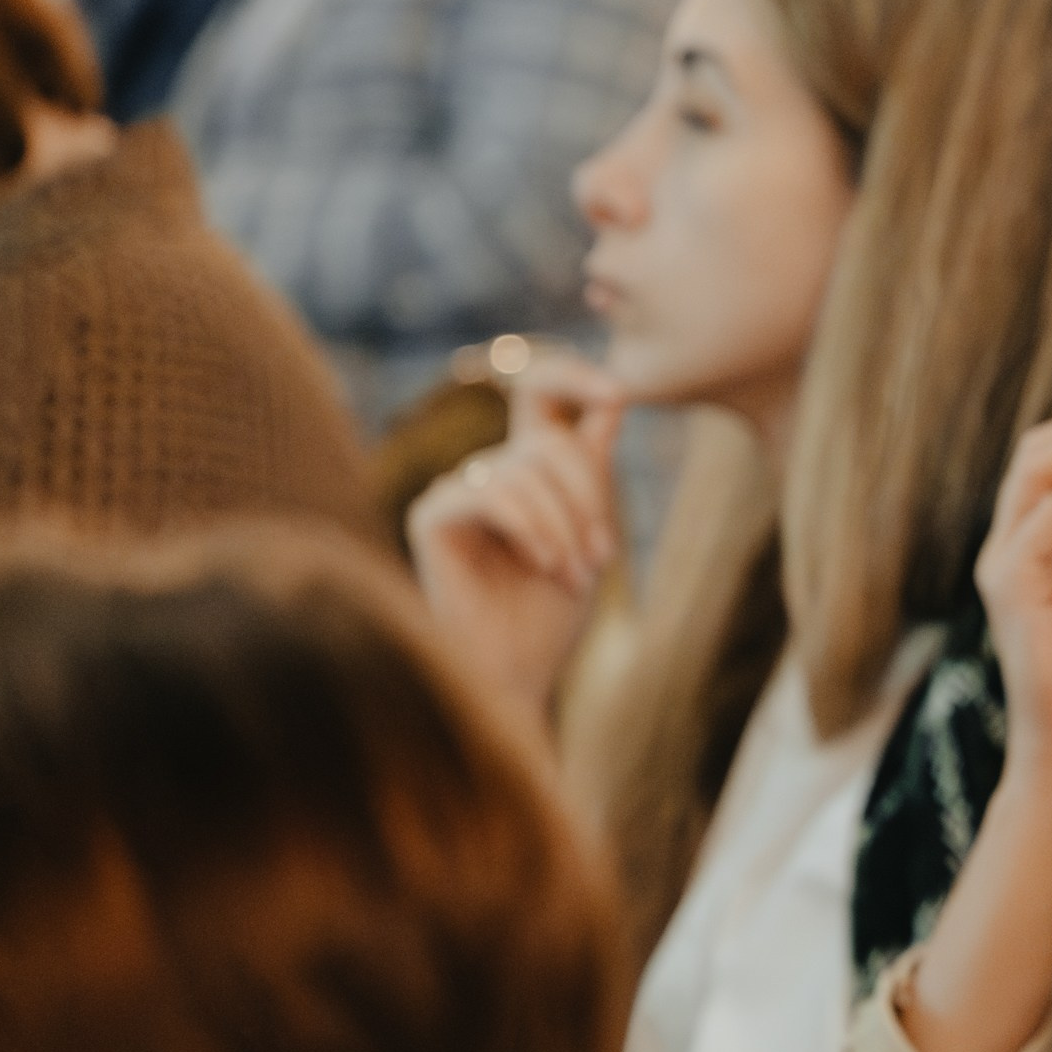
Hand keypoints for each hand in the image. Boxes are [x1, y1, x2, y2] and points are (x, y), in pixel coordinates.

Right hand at [409, 353, 626, 722]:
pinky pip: (489, 494)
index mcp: (529, 468)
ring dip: (563, 526)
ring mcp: (457, 491)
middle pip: (547, 439)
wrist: (515, 676)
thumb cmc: (550, 617)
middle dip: (587, 496)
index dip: (574, 375)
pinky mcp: (431, 516)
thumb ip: (594, 470)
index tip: (619, 392)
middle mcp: (490, 471)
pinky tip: (544, 564)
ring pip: (523, 470)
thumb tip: (617, 395)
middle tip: (602, 558)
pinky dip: (529, 527)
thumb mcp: (590, 534)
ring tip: (574, 576)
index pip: (541, 391)